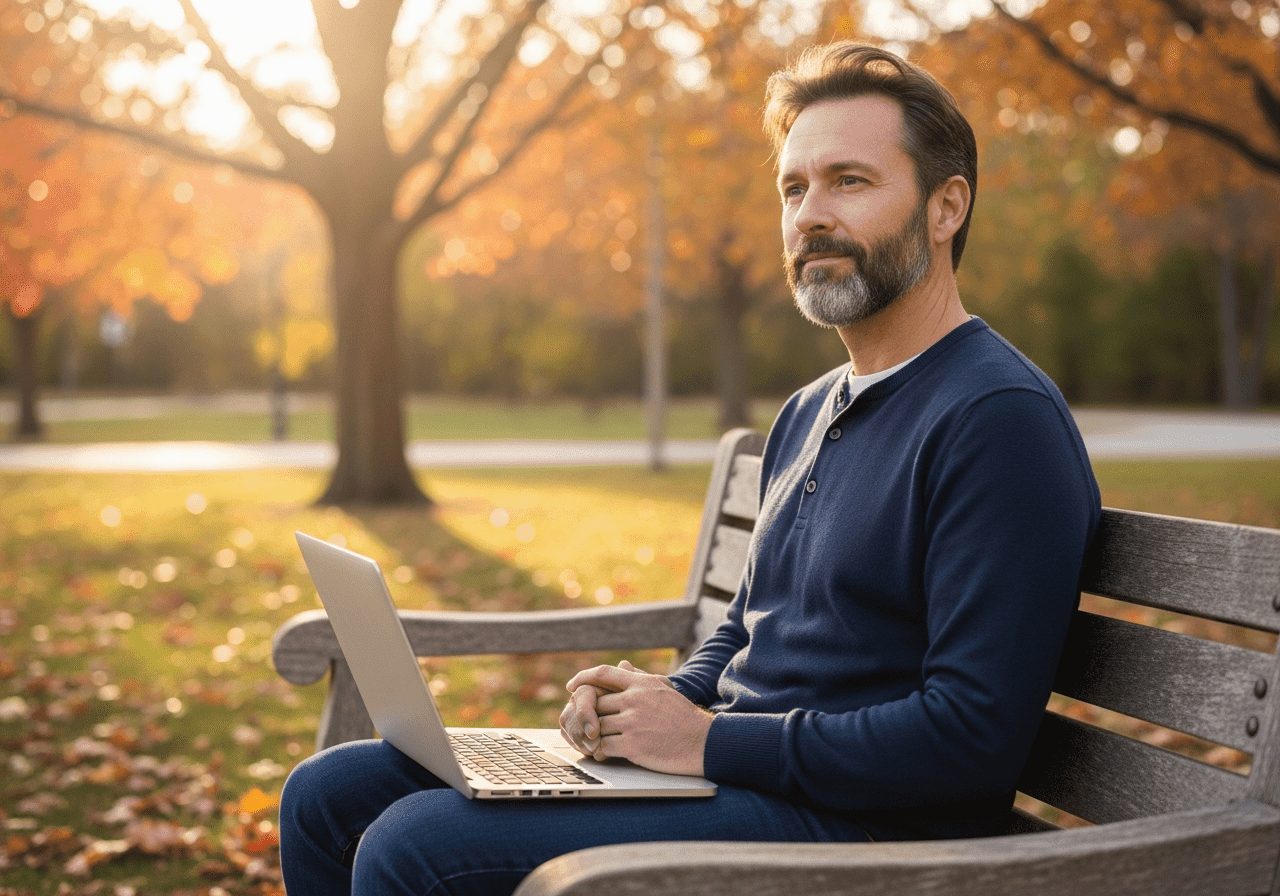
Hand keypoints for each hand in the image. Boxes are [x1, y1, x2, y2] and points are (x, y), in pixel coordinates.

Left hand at [559, 660, 711, 776]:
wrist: (703, 742)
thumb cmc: (683, 716)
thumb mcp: (664, 689)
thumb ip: (640, 677)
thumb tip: (622, 665)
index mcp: (642, 684)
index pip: (604, 674)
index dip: (583, 677)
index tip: (572, 685)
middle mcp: (635, 700)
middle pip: (596, 703)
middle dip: (588, 714)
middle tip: (584, 722)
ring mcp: (633, 723)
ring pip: (597, 725)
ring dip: (593, 734)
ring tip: (593, 740)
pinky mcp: (633, 745)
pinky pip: (604, 746)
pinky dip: (600, 750)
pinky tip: (603, 753)